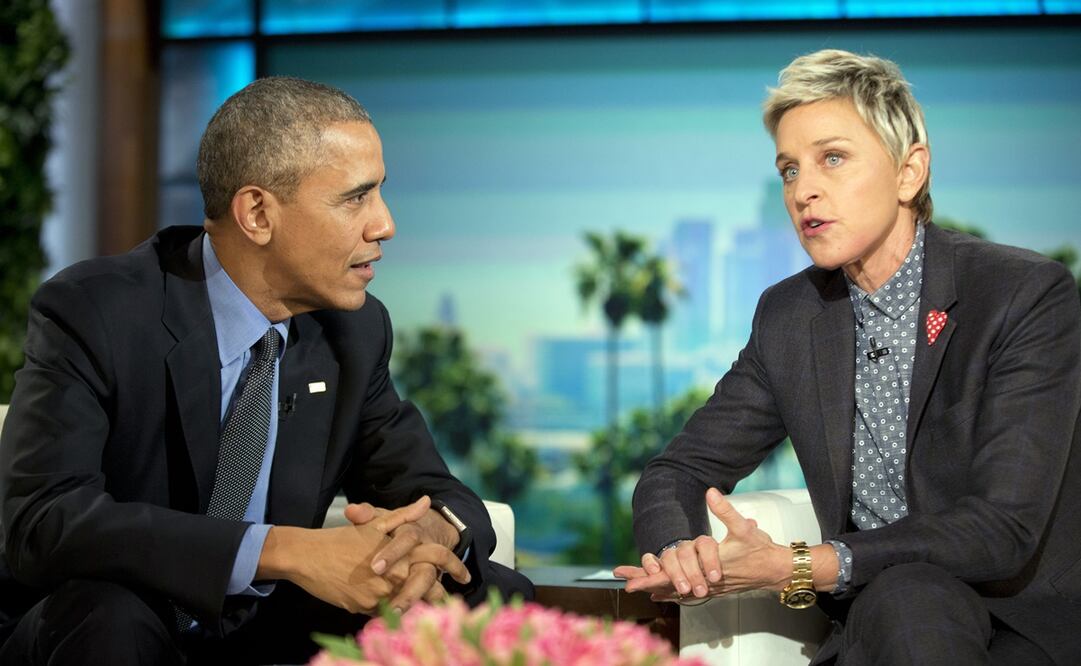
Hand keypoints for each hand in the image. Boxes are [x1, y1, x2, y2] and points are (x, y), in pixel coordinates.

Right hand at [258, 497, 467, 613]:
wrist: (306, 557)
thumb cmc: (341, 539)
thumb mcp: (374, 524)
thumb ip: (404, 516)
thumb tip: (425, 501)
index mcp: (401, 552)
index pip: (438, 559)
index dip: (457, 568)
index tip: (466, 577)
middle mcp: (394, 575)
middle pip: (429, 589)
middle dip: (439, 595)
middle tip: (447, 599)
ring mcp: (379, 594)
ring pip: (408, 604)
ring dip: (417, 604)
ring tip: (425, 606)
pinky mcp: (363, 609)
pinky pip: (383, 613)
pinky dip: (390, 609)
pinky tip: (392, 607)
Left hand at [621, 488, 789, 601]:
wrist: (776, 570)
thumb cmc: (760, 550)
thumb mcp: (743, 529)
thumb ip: (725, 511)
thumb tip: (710, 493)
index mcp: (708, 565)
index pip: (673, 575)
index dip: (650, 577)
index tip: (631, 581)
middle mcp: (706, 581)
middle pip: (669, 585)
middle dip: (646, 583)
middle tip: (625, 584)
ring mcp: (709, 587)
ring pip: (677, 591)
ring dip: (656, 587)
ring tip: (635, 585)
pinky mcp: (713, 589)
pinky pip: (687, 594)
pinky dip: (671, 593)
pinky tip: (660, 593)